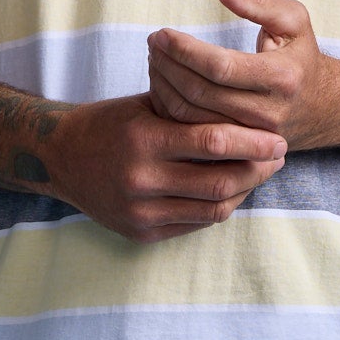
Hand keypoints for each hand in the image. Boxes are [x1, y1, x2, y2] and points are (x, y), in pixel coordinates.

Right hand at [45, 92, 285, 243]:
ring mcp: (141, 212)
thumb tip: (252, 114)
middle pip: (221, 182)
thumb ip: (193, 112)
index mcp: (145, 140)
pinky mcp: (141, 233)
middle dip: (258, 170)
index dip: (254, 142)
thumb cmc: (112, 124)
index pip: (214, 142)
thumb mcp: (148, 106)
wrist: (60, 157)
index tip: (278, 139)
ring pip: (213, 210)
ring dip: (245, 192)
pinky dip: (220, 207)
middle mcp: (142, 179)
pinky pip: (195, 224)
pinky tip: (232, 190)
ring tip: (259, 173)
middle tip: (279, 157)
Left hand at [147, 0, 339, 149]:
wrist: (325, 108)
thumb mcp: (293, 21)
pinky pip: (194, 132)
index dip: (185, 50)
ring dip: (164, 87)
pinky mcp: (239, 149)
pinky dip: (172, 108)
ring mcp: (252, 137)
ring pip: (193, 117)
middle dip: (169, 66)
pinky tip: (164, 84)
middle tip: (153, 44)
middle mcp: (268, 113)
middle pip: (201, 93)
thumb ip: (258, 1)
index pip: (220, 67)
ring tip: (155, 60)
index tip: (162, 34)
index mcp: (281, 78)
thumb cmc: (302, 57)